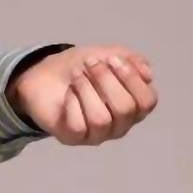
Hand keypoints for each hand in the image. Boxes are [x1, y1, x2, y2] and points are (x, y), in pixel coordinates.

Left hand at [8, 44, 157, 145]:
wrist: (45, 75)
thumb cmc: (82, 68)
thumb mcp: (109, 55)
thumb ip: (131, 61)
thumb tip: (148, 74)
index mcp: (134, 106)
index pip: (147, 101)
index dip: (132, 78)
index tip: (112, 59)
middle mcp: (120, 124)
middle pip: (125, 109)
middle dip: (107, 80)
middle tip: (91, 64)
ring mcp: (97, 134)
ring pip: (101, 120)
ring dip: (87, 90)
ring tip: (76, 76)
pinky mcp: (74, 138)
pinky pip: (79, 126)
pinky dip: (72, 103)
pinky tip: (68, 92)